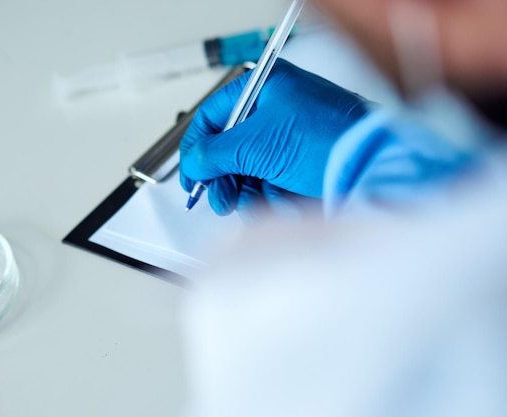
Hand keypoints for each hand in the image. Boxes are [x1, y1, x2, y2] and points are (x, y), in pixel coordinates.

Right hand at [179, 59, 370, 215]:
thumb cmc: (327, 138)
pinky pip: (271, 181)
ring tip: (247, 203)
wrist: (372, 165)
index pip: (213, 115)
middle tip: (218, 197)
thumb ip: (213, 153)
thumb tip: (192, 164)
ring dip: (245, 191)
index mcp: (265, 87)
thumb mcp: (256, 143)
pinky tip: (278, 202)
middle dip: (223, 177)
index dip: (196, 147)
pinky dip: (269, 196)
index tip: (191, 174)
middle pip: (230, 147)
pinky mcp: (302, 162)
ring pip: (249, 169)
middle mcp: (276, 109)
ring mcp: (290, 137)